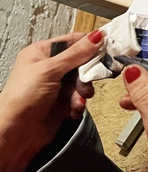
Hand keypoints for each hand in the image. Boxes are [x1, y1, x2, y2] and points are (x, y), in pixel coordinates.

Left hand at [0, 31, 102, 171]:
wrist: (15, 135)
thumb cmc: (21, 99)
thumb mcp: (50, 70)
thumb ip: (76, 53)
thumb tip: (96, 36)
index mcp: (41, 53)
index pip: (72, 41)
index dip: (90, 43)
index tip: (107, 46)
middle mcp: (50, 68)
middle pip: (81, 62)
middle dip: (88, 73)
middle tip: (92, 77)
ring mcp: (57, 85)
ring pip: (83, 81)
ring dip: (83, 91)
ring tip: (79, 98)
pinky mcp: (62, 102)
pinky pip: (80, 97)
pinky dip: (79, 103)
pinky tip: (74, 108)